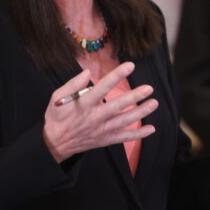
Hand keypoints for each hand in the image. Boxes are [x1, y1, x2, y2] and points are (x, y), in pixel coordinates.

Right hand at [43, 62, 158, 161]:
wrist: (55, 143)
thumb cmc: (57, 117)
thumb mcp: (57, 97)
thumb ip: (73, 84)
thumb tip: (87, 72)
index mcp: (83, 104)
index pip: (102, 87)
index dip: (117, 76)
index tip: (130, 66)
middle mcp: (94, 117)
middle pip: (117, 106)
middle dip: (134, 97)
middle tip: (148, 88)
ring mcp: (101, 130)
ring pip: (124, 121)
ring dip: (141, 113)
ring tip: (154, 103)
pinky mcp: (105, 140)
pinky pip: (124, 137)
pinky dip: (138, 134)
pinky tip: (151, 129)